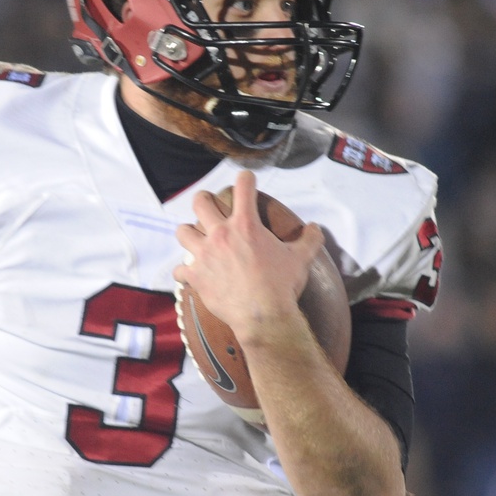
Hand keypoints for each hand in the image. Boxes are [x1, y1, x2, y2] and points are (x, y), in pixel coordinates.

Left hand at [174, 170, 325, 345]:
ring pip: (183, 232)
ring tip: (196, 239)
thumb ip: (309, 240)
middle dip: (204, 200)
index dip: (245, 178)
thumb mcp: (301, 259)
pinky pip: (179, 269)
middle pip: (200, 202)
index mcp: (246, 225)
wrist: (263, 316)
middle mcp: (221, 234)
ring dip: (189, 234)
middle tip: (208, 205)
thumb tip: (316, 227)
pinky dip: (184, 271)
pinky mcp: (195, 276)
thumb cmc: (282, 285)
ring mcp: (204, 254)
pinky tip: (190, 274)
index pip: (243, 187)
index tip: (246, 178)